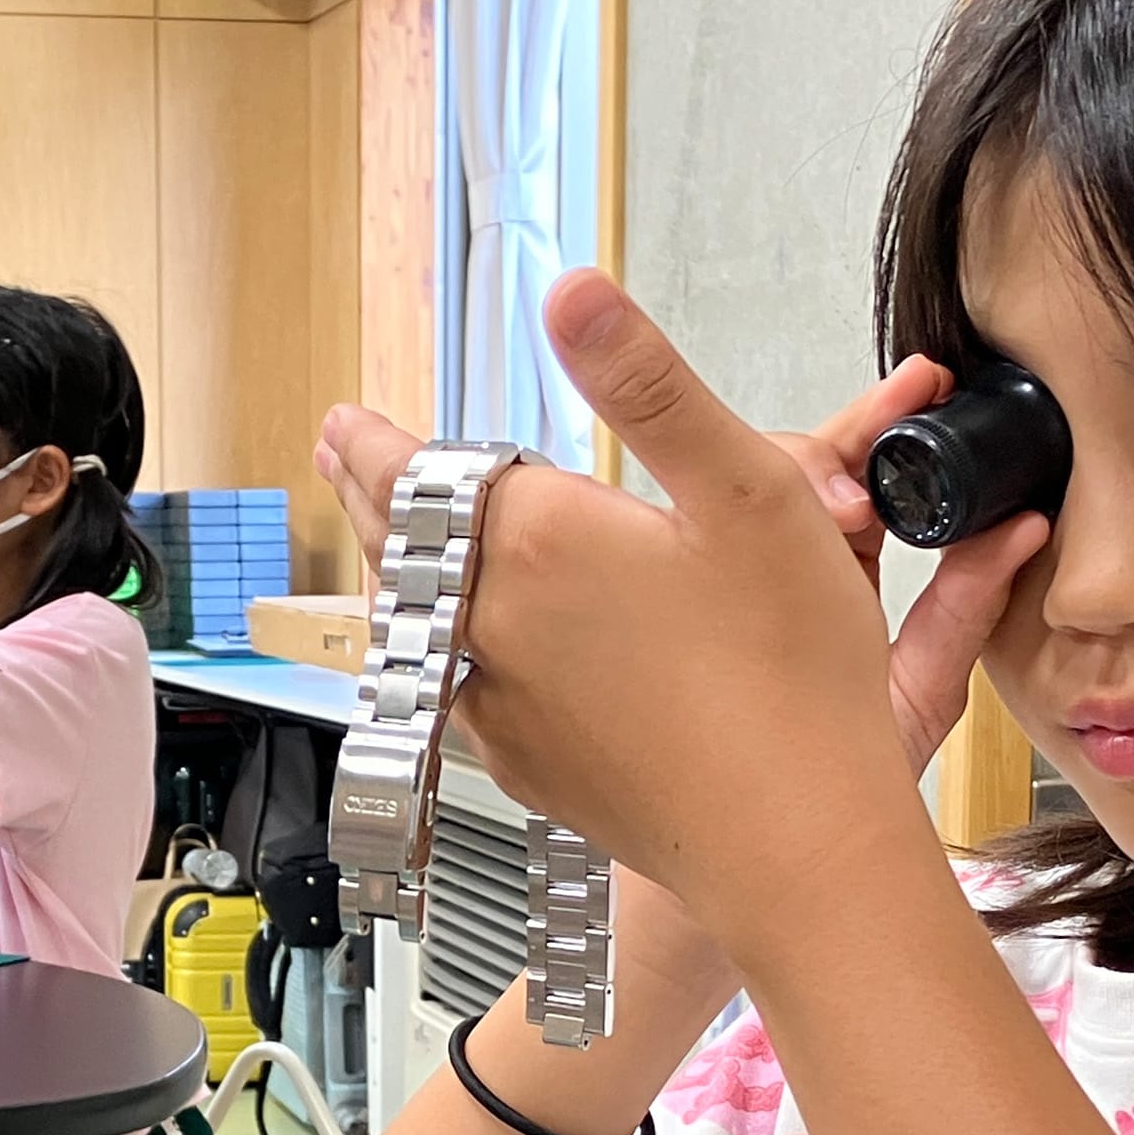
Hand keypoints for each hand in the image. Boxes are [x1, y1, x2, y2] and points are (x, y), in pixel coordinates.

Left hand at [315, 275, 1045, 941]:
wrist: (792, 842)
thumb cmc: (789, 674)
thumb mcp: (746, 490)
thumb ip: (649, 384)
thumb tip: (572, 293)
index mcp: (537, 540)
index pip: (427, 470)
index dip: (381, 440)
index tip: (344, 421)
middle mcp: (495, 624)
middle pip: (407, 541)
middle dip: (372, 493)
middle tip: (341, 460)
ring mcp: (502, 706)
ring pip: (419, 622)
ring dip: (399, 572)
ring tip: (389, 543)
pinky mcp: (529, 768)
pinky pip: (453, 696)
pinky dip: (435, 656)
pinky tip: (453, 658)